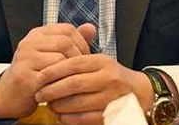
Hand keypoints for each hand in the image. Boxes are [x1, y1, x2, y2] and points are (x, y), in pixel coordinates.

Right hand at [0, 23, 96, 118]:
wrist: (10, 95)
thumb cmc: (36, 73)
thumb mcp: (53, 53)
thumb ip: (72, 41)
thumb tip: (91, 28)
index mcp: (37, 34)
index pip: (67, 29)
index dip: (82, 43)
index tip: (86, 57)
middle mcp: (29, 42)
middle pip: (65, 42)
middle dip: (78, 57)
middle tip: (82, 71)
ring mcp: (25, 58)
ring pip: (60, 59)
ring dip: (71, 72)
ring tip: (73, 80)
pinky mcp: (24, 76)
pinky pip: (51, 78)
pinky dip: (61, 83)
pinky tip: (63, 89)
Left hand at [35, 55, 152, 124]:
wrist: (138, 92)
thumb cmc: (112, 76)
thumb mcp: (99, 62)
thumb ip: (78, 59)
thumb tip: (49, 63)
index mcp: (103, 62)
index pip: (73, 63)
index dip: (53, 70)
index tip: (39, 76)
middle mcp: (109, 78)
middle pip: (73, 83)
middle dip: (52, 89)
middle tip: (39, 93)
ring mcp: (111, 97)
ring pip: (77, 102)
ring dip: (58, 105)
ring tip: (49, 105)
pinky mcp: (111, 114)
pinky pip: (84, 118)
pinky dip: (69, 118)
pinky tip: (61, 115)